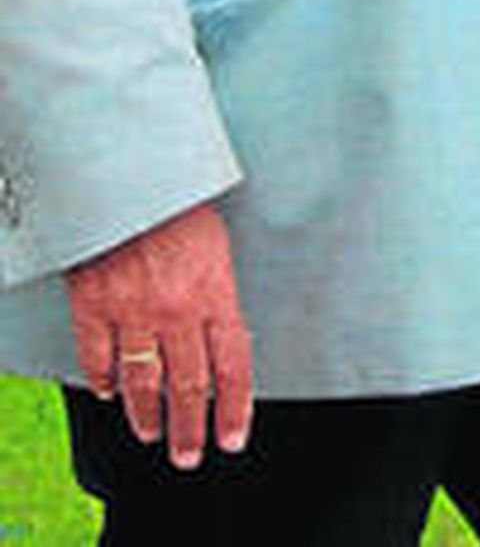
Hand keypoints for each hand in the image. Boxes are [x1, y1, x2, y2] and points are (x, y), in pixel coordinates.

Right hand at [66, 202, 253, 469]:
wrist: (132, 175)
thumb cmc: (181, 201)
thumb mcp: (218, 243)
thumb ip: (218, 292)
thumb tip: (225, 334)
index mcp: (214, 290)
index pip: (233, 363)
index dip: (235, 406)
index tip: (233, 435)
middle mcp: (176, 307)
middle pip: (188, 385)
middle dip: (190, 427)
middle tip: (190, 453)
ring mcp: (133, 309)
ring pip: (142, 382)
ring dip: (147, 415)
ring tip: (152, 433)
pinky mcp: (94, 305)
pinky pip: (98, 358)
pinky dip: (103, 381)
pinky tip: (108, 393)